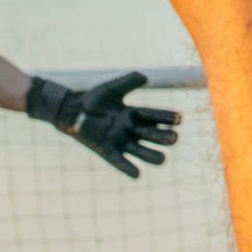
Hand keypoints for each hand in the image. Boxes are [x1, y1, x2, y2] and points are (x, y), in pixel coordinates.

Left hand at [28, 71, 181, 177]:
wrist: (71, 109)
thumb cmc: (92, 99)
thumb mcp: (113, 88)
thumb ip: (129, 81)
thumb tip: (146, 77)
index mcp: (134, 114)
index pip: (156, 117)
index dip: (168, 118)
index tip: (180, 118)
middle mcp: (130, 129)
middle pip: (153, 135)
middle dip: (164, 137)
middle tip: (173, 137)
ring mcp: (119, 140)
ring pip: (141, 151)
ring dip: (152, 156)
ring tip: (163, 159)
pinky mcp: (106, 149)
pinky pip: (119, 161)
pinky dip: (127, 168)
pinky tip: (137, 175)